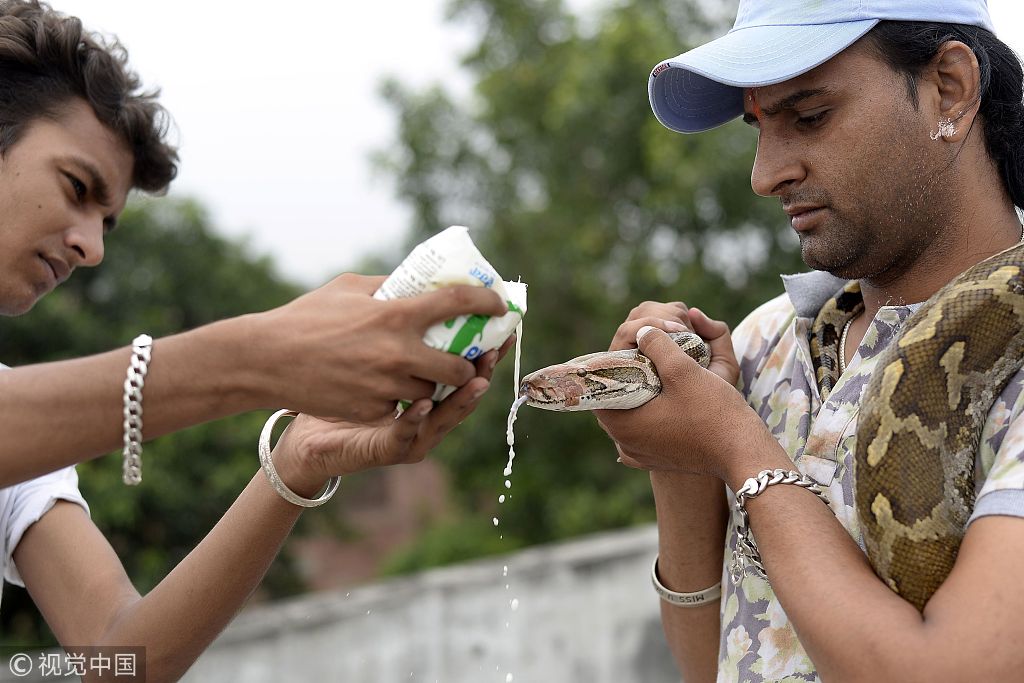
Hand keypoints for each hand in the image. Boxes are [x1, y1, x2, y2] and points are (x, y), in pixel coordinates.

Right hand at [252, 273, 507, 422]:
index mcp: (397, 314)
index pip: (460, 303)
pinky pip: (401, 406)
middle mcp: (399, 352)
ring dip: (435, 385)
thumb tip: (418, 282)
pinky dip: (400, 399)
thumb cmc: (306, 317)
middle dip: (470, 367)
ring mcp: (387, 385)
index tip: (499, 305)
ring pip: (432, 392)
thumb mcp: (349, 288)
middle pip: (460, 367)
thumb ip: (388, 286)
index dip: (487, 302)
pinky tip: (387, 387)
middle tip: (468, 359)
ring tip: (426, 372)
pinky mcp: (373, 410)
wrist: (267, 359)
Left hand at [270, 338, 514, 493]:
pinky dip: (416, 421)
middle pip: (466, 393)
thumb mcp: (364, 336)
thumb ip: (389, 316)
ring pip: (446, 418)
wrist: (292, 411)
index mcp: (425, 382)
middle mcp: (427, 410)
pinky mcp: (388, 448)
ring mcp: (413, 432)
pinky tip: (422, 403)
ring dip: (462, 400)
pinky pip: (407, 435)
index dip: (489, 350)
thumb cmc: (327, 371)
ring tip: (475, 381)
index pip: (468, 366)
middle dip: (483, 373)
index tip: (506, 327)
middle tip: (493, 351)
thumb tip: (417, 280)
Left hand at [597, 309, 760, 477]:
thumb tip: (642, 331)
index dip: (614, 364)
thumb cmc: (713, 412)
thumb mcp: (683, 369)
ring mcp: (641, 455)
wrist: (744, 453)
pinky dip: (652, 412)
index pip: (600, 388)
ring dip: (641, 393)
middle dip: (629, 376)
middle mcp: (624, 444)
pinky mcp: (658, 459)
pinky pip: (645, 430)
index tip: (631, 350)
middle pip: (615, 400)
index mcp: (621, 425)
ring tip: (658, 374)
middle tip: (646, 357)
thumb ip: (656, 343)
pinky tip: (667, 397)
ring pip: (630, 415)